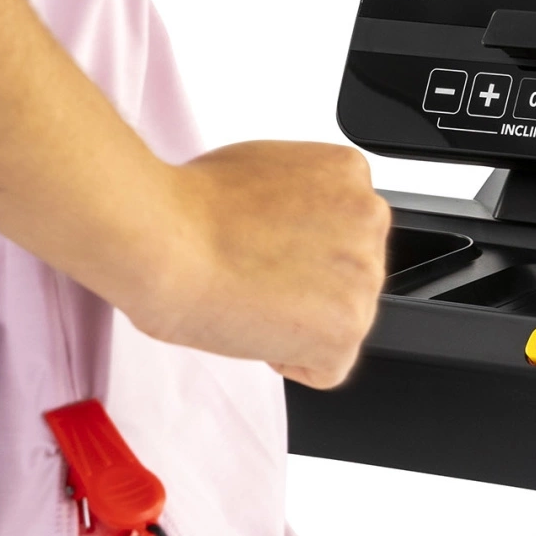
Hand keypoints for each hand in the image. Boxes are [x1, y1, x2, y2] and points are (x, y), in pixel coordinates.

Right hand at [125, 142, 391, 388]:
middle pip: (350, 275)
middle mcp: (369, 219)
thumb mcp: (266, 168)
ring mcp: (365, 276)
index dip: (300, 251)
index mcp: (349, 173)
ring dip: (300, 322)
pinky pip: (328, 367)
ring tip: (252, 295)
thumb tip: (301, 226)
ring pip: (342, 321)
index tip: (268, 250)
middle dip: (308, 286)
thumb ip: (303, 198)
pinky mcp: (347, 329)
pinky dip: (291, 361)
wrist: (166, 240)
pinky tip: (257, 326)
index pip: (347, 229)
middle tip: (254, 275)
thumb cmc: (190, 206)